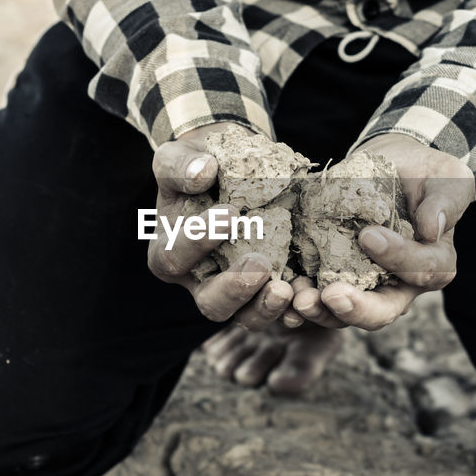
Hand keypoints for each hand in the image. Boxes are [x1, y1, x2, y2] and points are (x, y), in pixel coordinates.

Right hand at [148, 122, 294, 328]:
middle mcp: (200, 281)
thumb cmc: (199, 166)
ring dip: (265, 307)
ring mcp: (236, 292)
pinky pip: (280, 310)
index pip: (175, 257)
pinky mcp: (268, 290)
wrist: (232, 171)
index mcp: (169, 253)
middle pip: (211, 303)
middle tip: (259, 263)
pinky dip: (294, 307)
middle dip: (234, 288)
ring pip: (246, 316)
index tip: (230, 213)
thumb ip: (180, 165)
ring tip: (285, 289)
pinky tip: (306, 295)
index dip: (199, 240)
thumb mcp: (177, 158)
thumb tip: (202, 172)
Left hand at [291, 133, 473, 330]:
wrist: (393, 167)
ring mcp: (362, 285)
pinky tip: (282, 290)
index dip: (398, 258)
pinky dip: (298, 297)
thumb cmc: (427, 175)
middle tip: (331, 295)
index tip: (369, 235)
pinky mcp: (332, 274)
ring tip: (298, 299)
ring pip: (343, 313)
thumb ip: (444, 203)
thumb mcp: (447, 180)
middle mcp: (398, 286)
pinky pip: (315, 295)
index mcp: (432, 267)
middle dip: (354, 308)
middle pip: (380, 311)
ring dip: (319, 310)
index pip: (421, 272)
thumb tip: (432, 229)